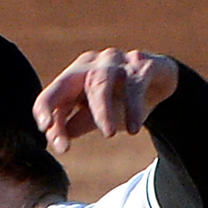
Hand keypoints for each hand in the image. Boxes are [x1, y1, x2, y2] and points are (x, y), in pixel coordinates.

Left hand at [34, 49, 178, 154]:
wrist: (162, 80)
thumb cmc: (123, 97)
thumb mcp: (97, 114)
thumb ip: (76, 124)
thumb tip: (57, 141)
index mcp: (75, 76)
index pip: (52, 94)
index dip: (46, 114)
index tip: (50, 138)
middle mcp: (92, 64)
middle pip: (68, 84)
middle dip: (60, 112)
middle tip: (62, 145)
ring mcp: (117, 62)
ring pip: (101, 84)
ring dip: (103, 111)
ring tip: (108, 134)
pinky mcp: (142, 66)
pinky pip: (134, 88)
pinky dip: (133, 109)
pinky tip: (134, 128)